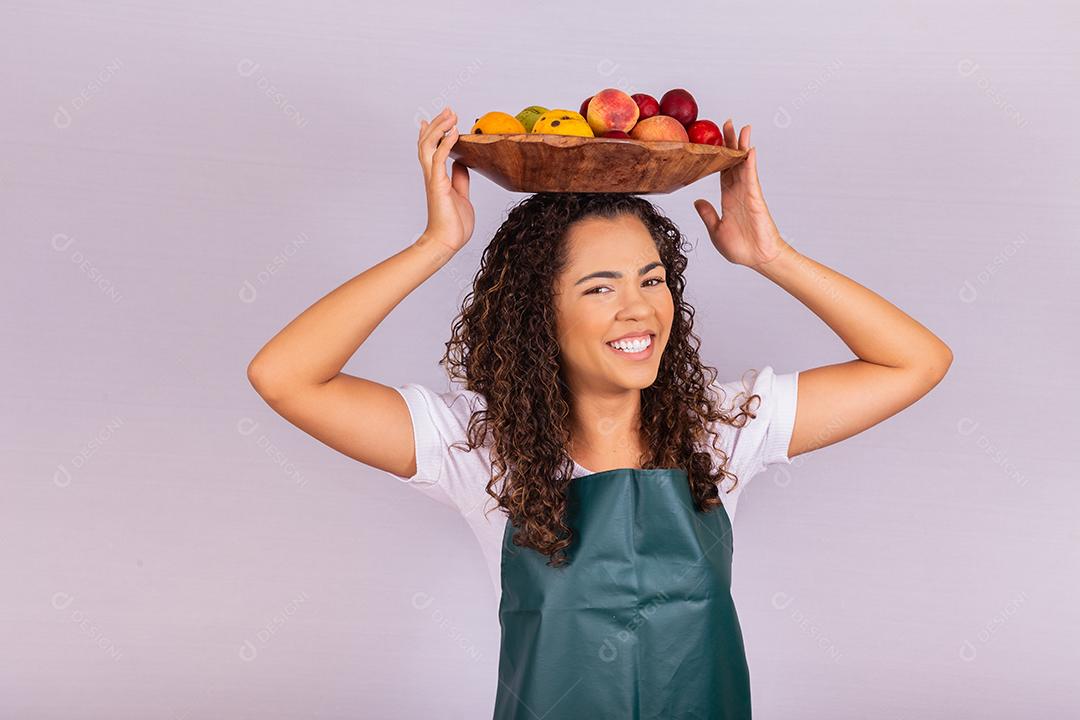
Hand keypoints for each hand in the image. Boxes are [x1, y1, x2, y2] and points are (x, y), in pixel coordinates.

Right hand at [417, 107, 473, 251]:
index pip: (430, 149)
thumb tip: (462, 163)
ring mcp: (434, 179)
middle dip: (437, 124)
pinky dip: (446, 143)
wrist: (447, 242)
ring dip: (439, 128)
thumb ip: (460, 178)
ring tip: (451, 115)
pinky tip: (454, 132)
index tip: (440, 118)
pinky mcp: (438, 185)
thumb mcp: (461, 195)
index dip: (432, 132)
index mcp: (437, 177)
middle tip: (449, 110)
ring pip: (428, 145)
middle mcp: (432, 175)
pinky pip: (440, 159)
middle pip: (427, 142)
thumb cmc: (453, 224)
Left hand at [693, 120, 786, 268]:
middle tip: (726, 123)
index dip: (718, 155)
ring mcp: (748, 193)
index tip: (713, 140)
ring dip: (742, 146)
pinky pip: (751, 177)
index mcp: (728, 198)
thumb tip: (697, 200)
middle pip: (733, 161)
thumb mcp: (716, 230)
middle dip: (730, 142)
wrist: (757, 259)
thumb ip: (707, 214)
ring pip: (744, 164)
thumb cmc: (741, 248)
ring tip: (741, 127)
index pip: (722, 170)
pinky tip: (748, 149)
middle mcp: (738, 191)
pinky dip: (749, 163)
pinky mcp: (755, 198)